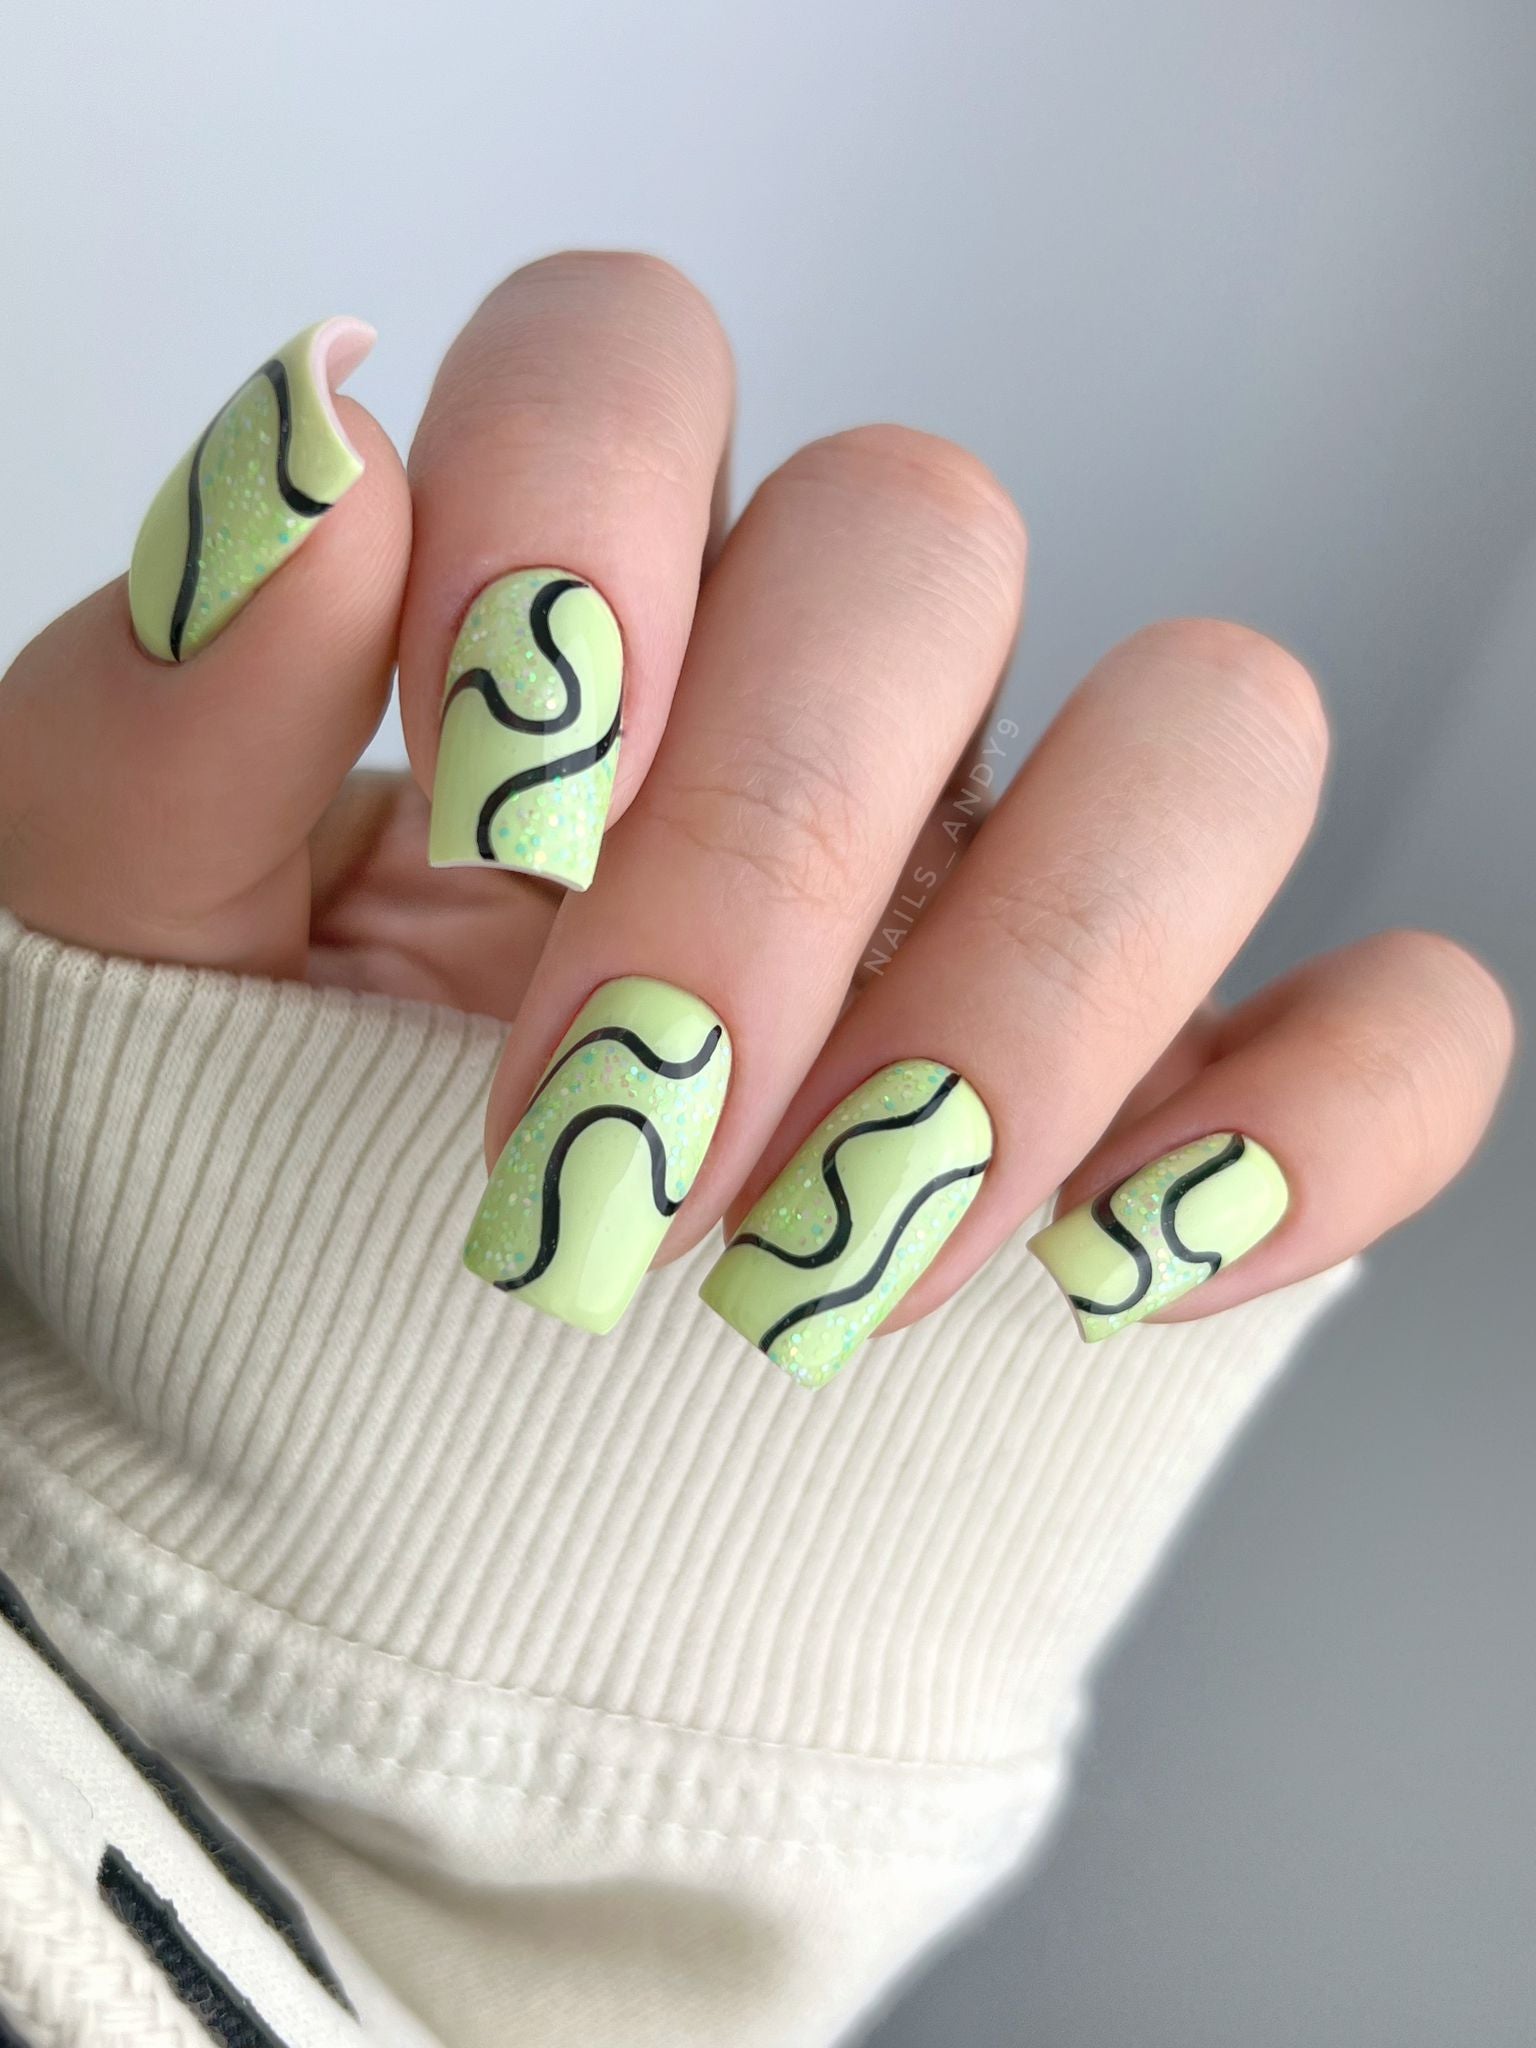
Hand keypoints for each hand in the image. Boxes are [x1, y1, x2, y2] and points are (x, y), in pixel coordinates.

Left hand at [0, 253, 1510, 1378]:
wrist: (374, 1492)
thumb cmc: (230, 1190)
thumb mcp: (120, 957)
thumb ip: (172, 712)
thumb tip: (312, 454)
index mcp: (563, 617)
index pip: (635, 354)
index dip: (586, 511)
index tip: (500, 795)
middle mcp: (824, 713)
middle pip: (930, 540)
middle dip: (779, 850)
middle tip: (620, 1131)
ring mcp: (1026, 895)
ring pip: (1211, 740)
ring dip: (1035, 999)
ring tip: (836, 1253)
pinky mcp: (1187, 1103)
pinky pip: (1393, 1027)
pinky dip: (1310, 1133)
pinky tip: (1114, 1269)